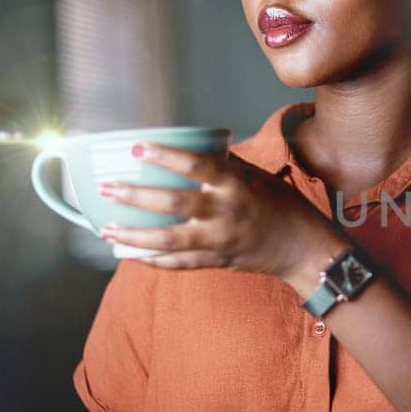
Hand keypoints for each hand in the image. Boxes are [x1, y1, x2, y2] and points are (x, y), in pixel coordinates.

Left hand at [98, 143, 347, 281]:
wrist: (303, 249)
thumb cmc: (282, 206)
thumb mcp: (257, 177)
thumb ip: (224, 166)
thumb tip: (193, 147)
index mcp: (237, 183)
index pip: (197, 165)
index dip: (166, 156)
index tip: (137, 148)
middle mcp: (226, 211)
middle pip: (174, 203)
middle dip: (136, 196)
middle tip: (107, 188)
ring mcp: (220, 240)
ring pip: (169, 240)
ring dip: (134, 235)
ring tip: (106, 229)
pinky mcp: (217, 261)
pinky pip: (179, 264)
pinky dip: (154, 260)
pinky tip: (132, 254)